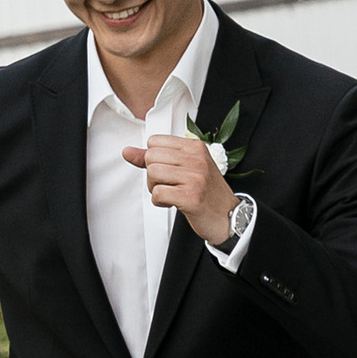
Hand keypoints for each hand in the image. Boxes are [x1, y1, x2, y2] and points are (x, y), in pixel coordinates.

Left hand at [123, 133, 237, 243]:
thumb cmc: (206, 192)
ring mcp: (195, 177)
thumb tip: (127, 152)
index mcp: (195, 147)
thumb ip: (155, 158)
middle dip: (152, 175)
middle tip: (168, 185)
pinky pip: (157, 193)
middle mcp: (196, 159)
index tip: (167, 171)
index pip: (154, 141)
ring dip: (155, 188)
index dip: (154, 159)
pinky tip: (173, 203)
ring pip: (152, 174)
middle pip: (151, 157)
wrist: (229, 216)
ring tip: (171, 193)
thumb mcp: (184, 168)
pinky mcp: (191, 196)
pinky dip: (159, 202)